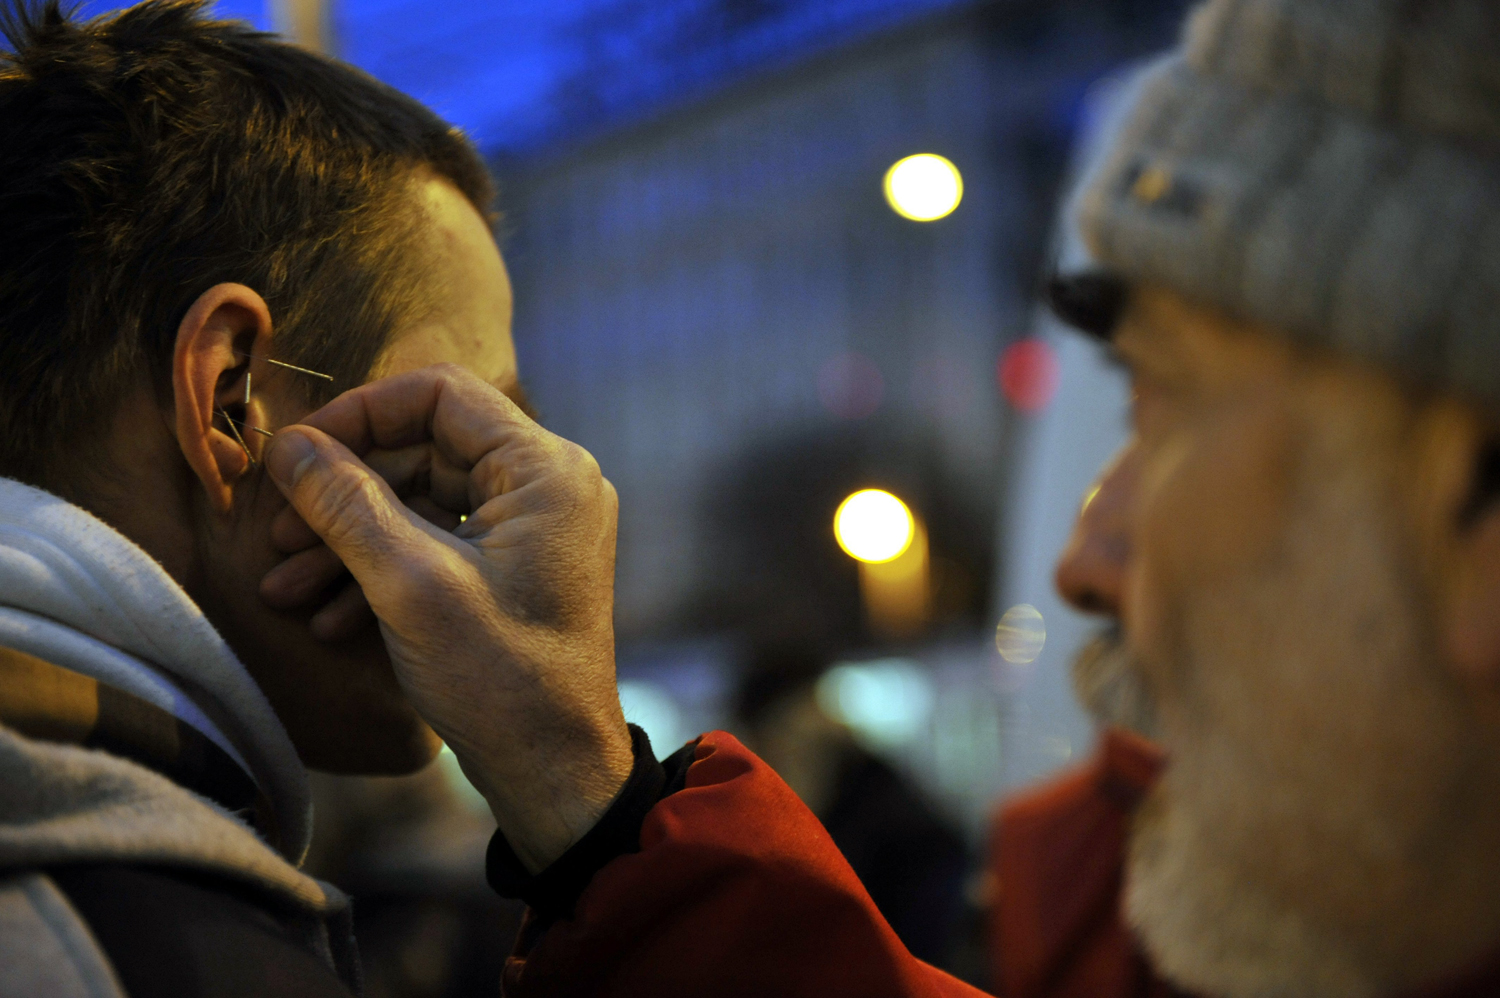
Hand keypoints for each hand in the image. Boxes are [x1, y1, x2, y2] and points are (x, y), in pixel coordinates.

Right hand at [260, 364, 632, 871]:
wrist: (554, 771)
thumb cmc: (500, 678)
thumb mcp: (407, 583)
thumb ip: (343, 502)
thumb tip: (285, 442)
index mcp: (545, 469)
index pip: (440, 394)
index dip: (359, 415)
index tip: (297, 455)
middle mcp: (549, 486)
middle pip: (424, 451)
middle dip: (343, 496)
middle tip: (278, 537)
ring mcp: (534, 530)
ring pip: (422, 504)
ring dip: (350, 541)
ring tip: (286, 588)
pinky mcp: (514, 570)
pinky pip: (439, 544)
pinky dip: (383, 571)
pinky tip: (330, 618)